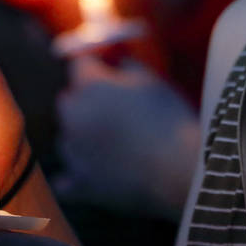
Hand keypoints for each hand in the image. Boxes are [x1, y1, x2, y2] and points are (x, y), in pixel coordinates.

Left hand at [54, 56, 198, 217]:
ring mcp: (74, 153)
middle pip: (68, 99)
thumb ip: (126, 64)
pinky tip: (96, 171)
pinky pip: (66, 178)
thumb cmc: (170, 119)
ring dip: (84, 134)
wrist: (179, 170)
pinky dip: (78, 173)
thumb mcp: (152, 79)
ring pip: (68, 136)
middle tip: (115, 104)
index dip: (94, 63)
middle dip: (85, 98)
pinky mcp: (80, 184)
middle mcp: (73, 117)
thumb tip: (116, 60)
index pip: (78, 63)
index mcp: (89, 87)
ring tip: (116, 140)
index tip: (107, 67)